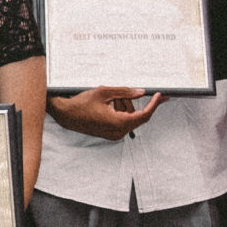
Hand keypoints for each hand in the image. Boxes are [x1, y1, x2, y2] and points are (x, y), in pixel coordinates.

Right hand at [47, 87, 163, 139]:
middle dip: (132, 103)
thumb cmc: (81, 104)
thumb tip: (141, 93)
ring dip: (124, 106)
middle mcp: (118, 132)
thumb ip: (126, 92)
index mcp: (119, 123)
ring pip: (130, 117)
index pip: (144, 115)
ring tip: (108, 100)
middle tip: (121, 94)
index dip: (154, 104)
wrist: (66, 115)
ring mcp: (114, 134)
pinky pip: (123, 121)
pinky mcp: (111, 134)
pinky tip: (107, 106)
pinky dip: (119, 111)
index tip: (160, 96)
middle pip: (137, 116)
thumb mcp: (104, 92)